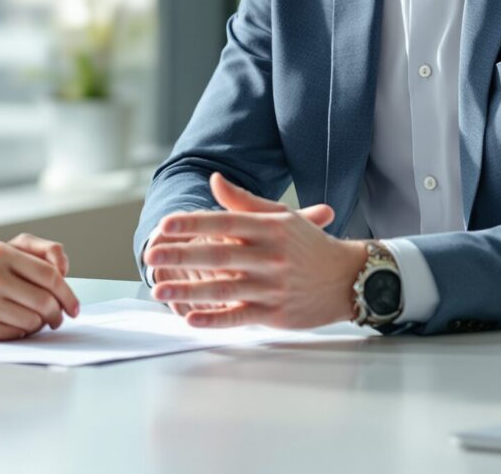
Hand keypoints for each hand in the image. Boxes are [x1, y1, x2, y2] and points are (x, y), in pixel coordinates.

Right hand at [0, 239, 79, 340]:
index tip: (74, 307)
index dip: (68, 294)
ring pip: (33, 320)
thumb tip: (64, 273)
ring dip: (39, 325)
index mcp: (1, 253)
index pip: (50, 275)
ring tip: (31, 321)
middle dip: (58, 314)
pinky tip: (11, 326)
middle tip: (57, 319)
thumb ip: (32, 256)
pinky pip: (16, 333)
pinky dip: (20, 332)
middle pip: (46, 301)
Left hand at [144, 172, 359, 329]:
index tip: (165, 225)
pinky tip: (191, 319)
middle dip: (181, 256)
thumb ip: (243, 202)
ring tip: (159, 290)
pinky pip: (239, 317)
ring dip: (188, 291)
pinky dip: (215, 320)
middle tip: (151, 255)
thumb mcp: (281, 217)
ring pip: (224, 289)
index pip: (224, 223)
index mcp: (269, 229)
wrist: (348, 279)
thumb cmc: (309, 246)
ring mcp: (272, 287)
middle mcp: (270, 257)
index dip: (193, 224)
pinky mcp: (275, 314)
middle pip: (219, 256)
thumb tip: (213, 180)